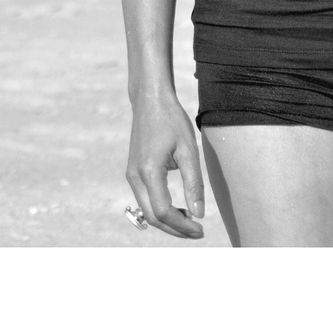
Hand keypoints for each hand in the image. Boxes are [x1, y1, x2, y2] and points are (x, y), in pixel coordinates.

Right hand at [124, 90, 207, 239]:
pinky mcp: (133, 172)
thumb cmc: (171, 120)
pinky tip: (179, 208)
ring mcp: (131, 175)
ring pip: (147, 211)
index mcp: (148, 172)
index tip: (201, 229)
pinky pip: (145, 200)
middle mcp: (135, 177)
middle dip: (175, 229)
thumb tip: (199, 214)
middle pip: (152, 217)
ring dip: (168, 221)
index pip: (163, 211)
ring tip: (191, 222)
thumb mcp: (188, 150)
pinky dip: (161, 209)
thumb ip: (193, 183)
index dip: (182, 225)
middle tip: (198, 232)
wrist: (149, 100)